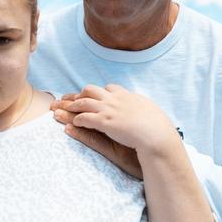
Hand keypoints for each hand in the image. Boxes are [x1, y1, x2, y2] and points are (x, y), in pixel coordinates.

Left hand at [53, 84, 180, 165]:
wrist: (157, 134)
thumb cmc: (158, 126)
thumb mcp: (151, 111)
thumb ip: (143, 108)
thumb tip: (146, 110)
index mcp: (127, 96)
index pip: (109, 88)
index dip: (99, 92)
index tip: (92, 95)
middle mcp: (116, 100)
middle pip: (92, 90)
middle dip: (80, 94)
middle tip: (70, 98)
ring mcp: (110, 110)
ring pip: (84, 102)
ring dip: (73, 106)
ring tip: (63, 110)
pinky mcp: (105, 122)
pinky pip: (86, 118)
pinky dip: (78, 119)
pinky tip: (73, 123)